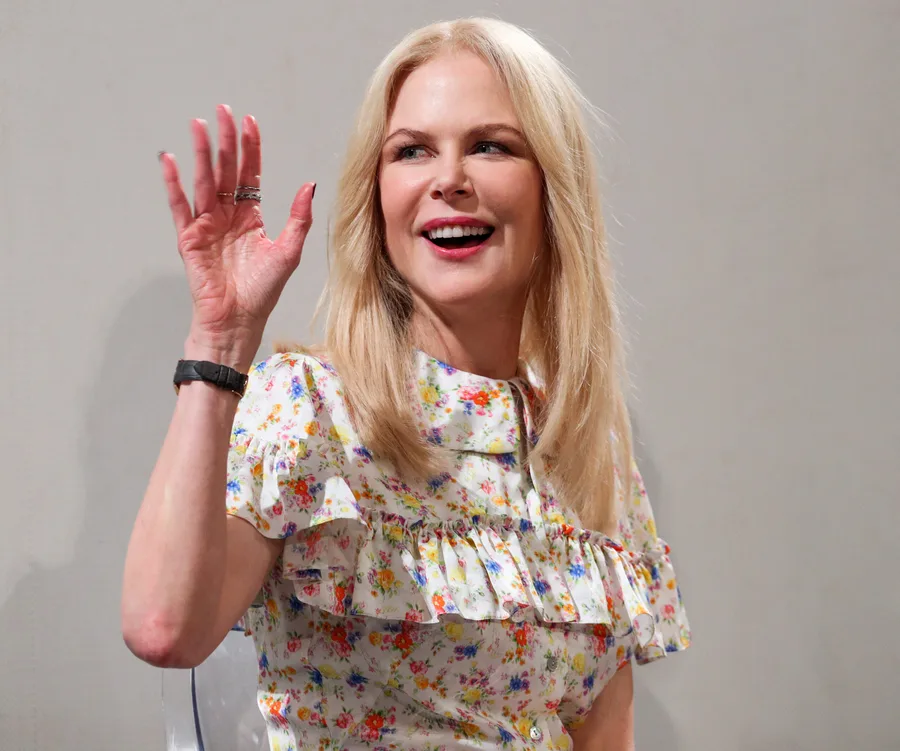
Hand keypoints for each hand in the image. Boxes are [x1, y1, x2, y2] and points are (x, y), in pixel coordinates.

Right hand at [159, 104, 314, 368]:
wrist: (238, 320)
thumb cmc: (262, 291)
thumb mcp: (288, 251)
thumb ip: (299, 218)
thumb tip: (309, 185)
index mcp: (250, 217)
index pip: (249, 175)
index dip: (250, 149)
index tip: (250, 122)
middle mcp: (227, 217)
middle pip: (225, 171)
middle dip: (225, 141)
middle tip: (223, 111)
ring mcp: (206, 225)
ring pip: (203, 181)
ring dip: (200, 153)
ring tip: (199, 125)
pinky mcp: (189, 239)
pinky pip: (180, 207)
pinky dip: (173, 184)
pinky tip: (170, 160)